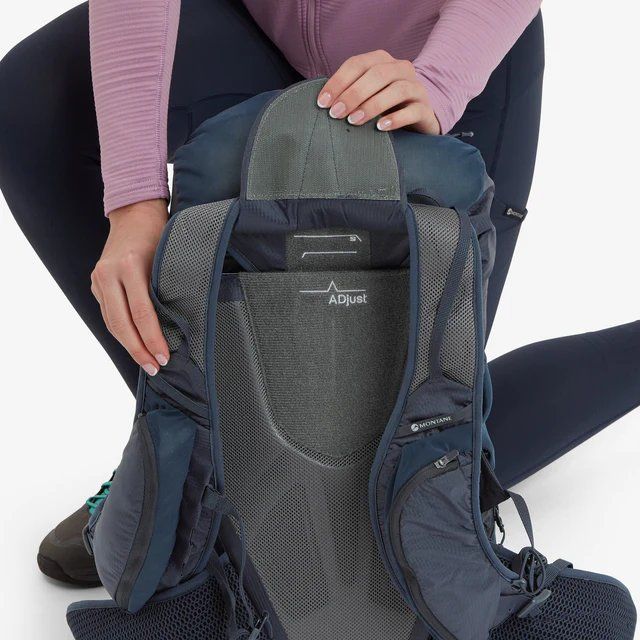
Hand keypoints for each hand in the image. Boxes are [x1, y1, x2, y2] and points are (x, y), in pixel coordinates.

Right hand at [91, 199, 168, 375]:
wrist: (133, 214)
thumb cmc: (160, 234)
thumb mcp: (168, 258)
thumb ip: (168, 288)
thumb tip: (179, 326)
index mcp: (130, 265)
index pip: (142, 313)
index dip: (153, 338)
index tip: (164, 357)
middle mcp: (109, 273)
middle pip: (122, 323)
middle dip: (139, 350)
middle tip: (154, 368)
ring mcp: (99, 278)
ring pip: (111, 322)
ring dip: (128, 345)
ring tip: (145, 362)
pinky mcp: (96, 283)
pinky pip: (108, 313)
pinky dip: (121, 331)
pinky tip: (133, 344)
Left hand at [316, 50, 439, 134]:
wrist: (419, 117)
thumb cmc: (385, 105)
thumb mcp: (367, 94)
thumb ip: (349, 92)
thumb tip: (323, 103)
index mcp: (383, 61)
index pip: (358, 64)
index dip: (338, 81)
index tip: (322, 102)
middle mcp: (401, 69)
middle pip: (377, 74)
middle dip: (353, 94)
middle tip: (335, 113)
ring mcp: (416, 88)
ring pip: (396, 90)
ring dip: (371, 105)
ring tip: (353, 121)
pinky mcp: (425, 108)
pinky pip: (412, 111)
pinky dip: (396, 119)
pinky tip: (380, 127)